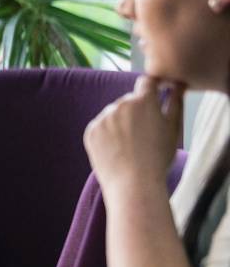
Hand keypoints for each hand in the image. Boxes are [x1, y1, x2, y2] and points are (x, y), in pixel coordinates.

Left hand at [84, 76, 184, 192]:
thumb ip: (175, 103)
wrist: (133, 183)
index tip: (155, 94)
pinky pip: (100, 127)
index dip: (152, 86)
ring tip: (131, 147)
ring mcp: (102, 117)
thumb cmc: (158, 158)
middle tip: (144, 135)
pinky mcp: (90, 131)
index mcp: (143, 101)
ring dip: (121, 123)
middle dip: (136, 112)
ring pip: (114, 114)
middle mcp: (120, 104)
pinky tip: (117, 151)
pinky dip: (107, 135)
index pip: (147, 82)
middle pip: (129, 101)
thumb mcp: (174, 129)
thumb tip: (176, 86)